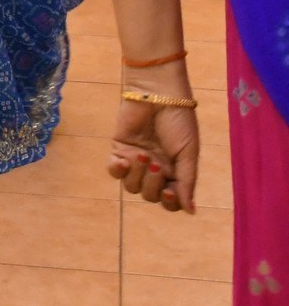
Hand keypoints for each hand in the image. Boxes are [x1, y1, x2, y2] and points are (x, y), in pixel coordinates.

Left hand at [108, 84, 199, 212]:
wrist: (159, 94)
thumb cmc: (179, 122)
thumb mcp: (188, 153)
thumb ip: (187, 181)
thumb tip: (191, 211)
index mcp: (175, 173)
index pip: (170, 201)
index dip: (170, 203)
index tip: (171, 192)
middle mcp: (155, 170)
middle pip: (150, 195)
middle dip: (153, 185)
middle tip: (157, 164)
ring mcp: (136, 161)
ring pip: (131, 186)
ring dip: (137, 175)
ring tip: (143, 156)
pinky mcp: (119, 148)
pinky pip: (114, 171)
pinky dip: (118, 170)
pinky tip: (124, 160)